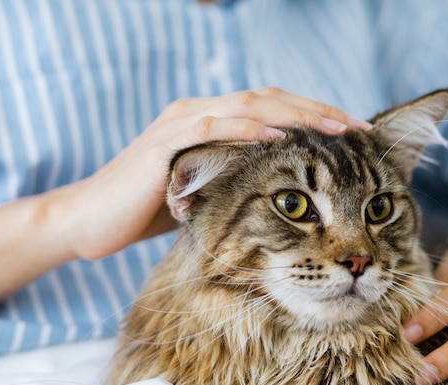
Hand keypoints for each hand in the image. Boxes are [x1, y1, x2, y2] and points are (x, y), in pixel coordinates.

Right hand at [52, 87, 371, 258]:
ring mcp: (180, 123)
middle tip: (358, 126)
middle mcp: (198, 111)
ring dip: (295, 116)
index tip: (353, 134)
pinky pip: (213, 128)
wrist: (89, 221)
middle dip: (316, 112)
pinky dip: (248, 131)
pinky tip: (281, 139)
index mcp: (210, 121)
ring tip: (334, 129)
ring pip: (248, 107)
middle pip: (269, 99)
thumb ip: (234, 178)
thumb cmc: (147, 210)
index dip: (314, 117)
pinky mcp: (164, 144)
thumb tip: (278, 189)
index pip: (271, 109)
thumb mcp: (203, 191)